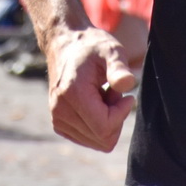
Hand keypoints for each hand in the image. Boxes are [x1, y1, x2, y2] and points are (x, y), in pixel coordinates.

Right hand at [44, 26, 137, 151]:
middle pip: (102, 139)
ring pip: (97, 142)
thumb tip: (128, 83)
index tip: (125, 95)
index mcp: (72, 93)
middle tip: (113, 92)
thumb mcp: (110, 50)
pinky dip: (97, 124)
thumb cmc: (91, 46)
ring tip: (103, 95)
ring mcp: (57, 119)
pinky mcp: (59, 123)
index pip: (104, 128)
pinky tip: (95, 102)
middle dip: (115, 117)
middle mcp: (60, 110)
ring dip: (107, 121)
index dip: (121, 114)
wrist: (65, 44)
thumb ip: (119, 67)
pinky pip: (88, 139)